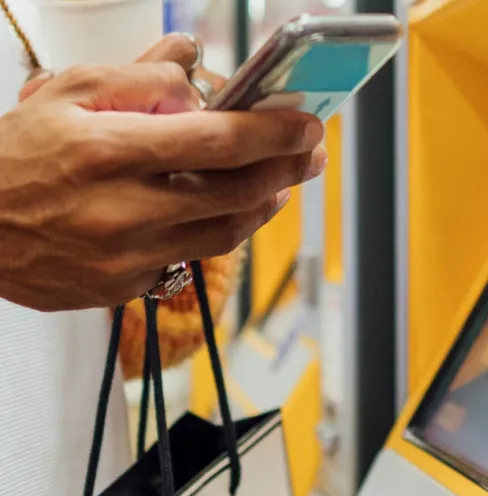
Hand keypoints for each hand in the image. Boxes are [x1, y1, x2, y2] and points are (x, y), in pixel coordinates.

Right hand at [0, 59, 324, 310]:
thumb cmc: (10, 158)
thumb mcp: (64, 95)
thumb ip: (138, 78)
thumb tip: (195, 66)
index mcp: (107, 153)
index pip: (216, 142)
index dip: (273, 134)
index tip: (306, 126)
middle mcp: (120, 211)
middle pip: (234, 193)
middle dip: (285, 171)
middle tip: (310, 155)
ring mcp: (123, 258)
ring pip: (222, 235)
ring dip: (261, 207)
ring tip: (279, 184)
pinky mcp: (120, 289)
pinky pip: (185, 261)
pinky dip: (211, 234)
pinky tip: (223, 213)